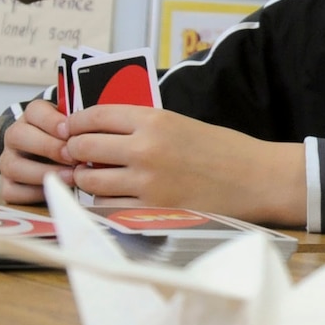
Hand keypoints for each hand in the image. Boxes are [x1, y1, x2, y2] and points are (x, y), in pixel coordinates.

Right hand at [0, 98, 71, 202]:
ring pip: (13, 166)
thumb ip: (79, 129)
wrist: (53, 159)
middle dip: (48, 148)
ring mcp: (8, 161)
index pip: (34, 111)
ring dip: (44, 173)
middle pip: (18, 136)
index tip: (70, 133)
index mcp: (31, 116)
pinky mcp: (6, 185)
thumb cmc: (69, 142)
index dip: (52, 122)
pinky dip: (34, 193)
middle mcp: (15, 136)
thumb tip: (94, 137)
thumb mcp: (75, 129)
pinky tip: (56, 191)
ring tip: (71, 177)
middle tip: (73, 158)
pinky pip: (13, 191)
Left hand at [35, 105, 307, 226]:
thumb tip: (103, 131)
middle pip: (85, 147)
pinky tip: (108, 197)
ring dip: (85, 178)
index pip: (96, 115)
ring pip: (91, 180)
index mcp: (153, 120)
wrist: (255, 178)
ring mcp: (146, 181)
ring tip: (89, 177)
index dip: (76, 122)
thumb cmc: (223, 149)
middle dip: (74, 150)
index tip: (70, 127)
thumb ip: (143, 125)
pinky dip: (102, 201)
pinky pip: (108, 206)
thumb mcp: (181, 123)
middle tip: (73, 154)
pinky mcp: (152, 209)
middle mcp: (144, 148)